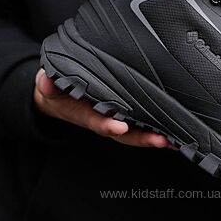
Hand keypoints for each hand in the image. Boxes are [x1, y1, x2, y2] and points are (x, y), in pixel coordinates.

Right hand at [34, 69, 170, 147]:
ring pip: (137, 131)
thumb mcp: (48, 84)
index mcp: (85, 114)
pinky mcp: (126, 113)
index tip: (119, 126)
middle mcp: (104, 119)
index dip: (107, 125)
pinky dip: (157, 127)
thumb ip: (48, 83)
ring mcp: (116, 118)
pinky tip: (175, 130)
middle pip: (124, 133)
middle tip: (160, 140)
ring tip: (174, 139)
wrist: (58, 94)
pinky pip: (142, 122)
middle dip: (142, 138)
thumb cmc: (56, 89)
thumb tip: (45, 81)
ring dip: (155, 136)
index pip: (97, 121)